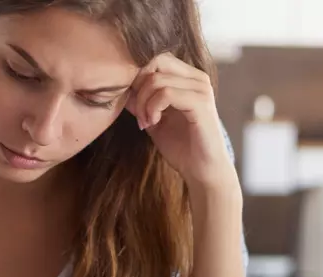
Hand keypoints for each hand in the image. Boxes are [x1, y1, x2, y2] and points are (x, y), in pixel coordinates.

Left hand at [124, 53, 238, 195]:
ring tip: (146, 122)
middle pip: (155, 62)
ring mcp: (201, 89)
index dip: (137, 78)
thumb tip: (121, 86)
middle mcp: (197, 78)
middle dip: (138, 88)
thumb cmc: (181, 147)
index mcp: (189, 78)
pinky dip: (153, 108)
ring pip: (157, 79)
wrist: (202, 171)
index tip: (134, 106)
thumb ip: (140, 101)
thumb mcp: (153, 119)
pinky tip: (153, 123)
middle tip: (138, 114)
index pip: (156, 59)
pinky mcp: (201, 103)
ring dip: (143, 103)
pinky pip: (166, 93)